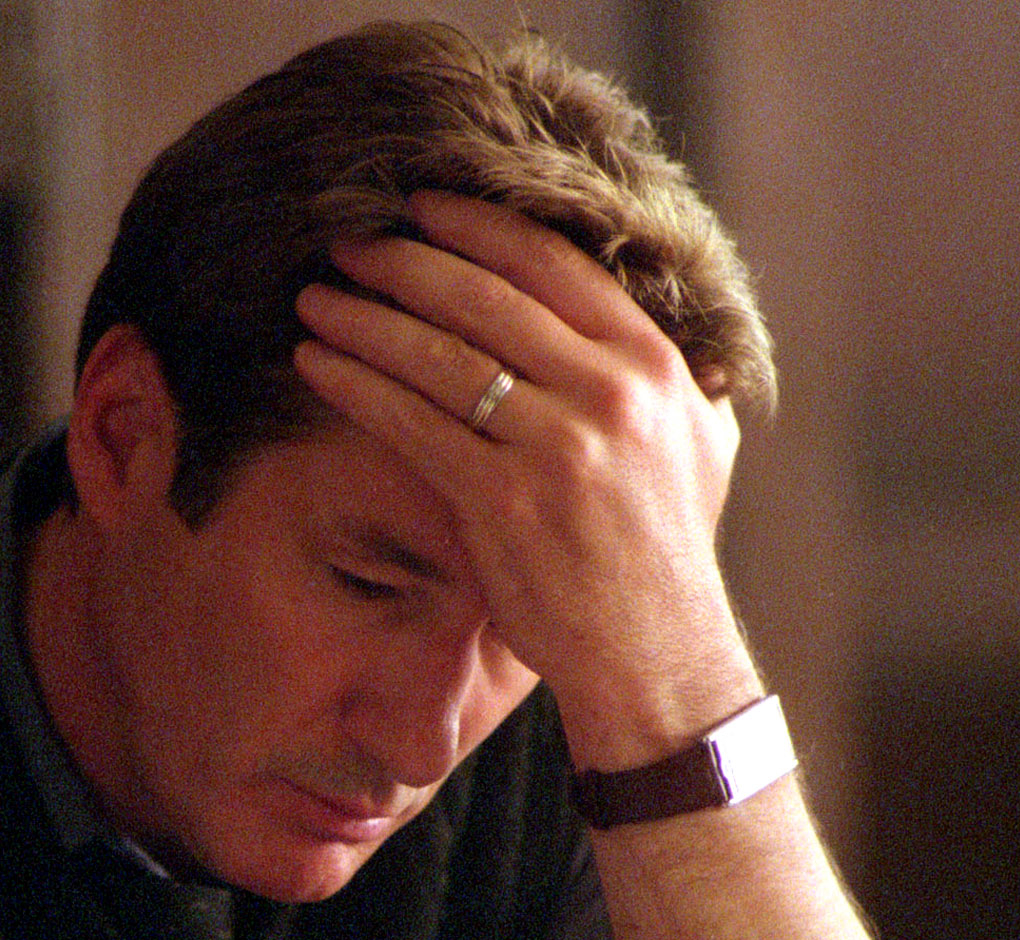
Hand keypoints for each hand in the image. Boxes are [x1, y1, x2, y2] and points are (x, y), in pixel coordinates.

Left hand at [291, 190, 755, 763]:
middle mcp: (612, 393)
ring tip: (315, 298)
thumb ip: (679, 374)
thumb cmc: (666, 552)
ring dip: (366, 318)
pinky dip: (358, 385)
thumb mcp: (704, 443)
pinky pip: (413, 423)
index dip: (479, 226)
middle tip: (346, 241)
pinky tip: (317, 365)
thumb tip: (646, 314)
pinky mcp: (505, 500)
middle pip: (486, 298)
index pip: (555, 264)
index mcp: (655, 364)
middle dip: (405, 262)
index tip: (422, 205)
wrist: (656, 655)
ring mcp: (559, 446)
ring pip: (441, 355)